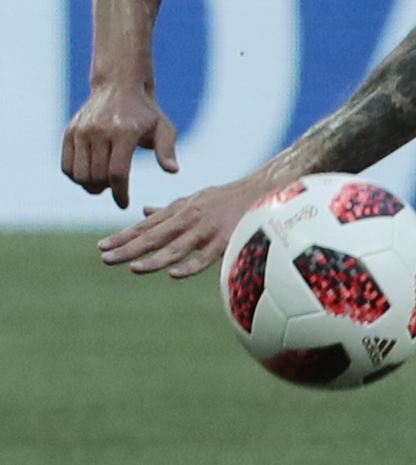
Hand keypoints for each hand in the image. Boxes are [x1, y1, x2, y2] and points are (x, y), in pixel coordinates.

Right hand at [62, 82, 179, 209]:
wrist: (120, 85)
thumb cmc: (146, 112)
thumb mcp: (163, 127)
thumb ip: (167, 150)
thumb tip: (172, 171)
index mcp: (125, 132)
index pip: (117, 173)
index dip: (120, 193)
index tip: (124, 204)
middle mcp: (100, 131)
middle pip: (97, 176)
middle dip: (107, 190)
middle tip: (115, 189)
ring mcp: (82, 131)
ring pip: (80, 174)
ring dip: (90, 186)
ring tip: (102, 184)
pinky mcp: (70, 132)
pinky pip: (67, 166)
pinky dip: (76, 177)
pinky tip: (90, 175)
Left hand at [96, 179, 264, 278]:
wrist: (264, 189)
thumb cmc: (228, 197)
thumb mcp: (195, 198)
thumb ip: (169, 209)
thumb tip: (144, 211)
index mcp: (181, 209)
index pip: (146, 226)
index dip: (124, 236)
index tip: (103, 247)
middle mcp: (190, 217)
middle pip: (154, 236)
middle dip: (129, 248)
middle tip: (105, 258)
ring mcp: (207, 229)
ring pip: (176, 247)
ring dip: (154, 259)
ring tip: (134, 268)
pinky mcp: (226, 239)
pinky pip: (205, 256)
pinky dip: (190, 265)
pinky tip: (174, 274)